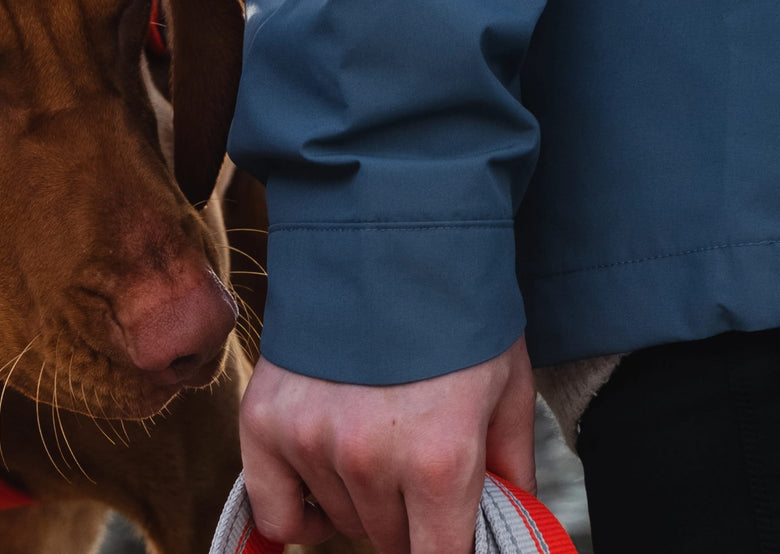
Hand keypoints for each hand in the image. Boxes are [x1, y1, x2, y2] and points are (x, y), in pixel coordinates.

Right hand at [239, 338, 534, 552]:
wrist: (386, 237)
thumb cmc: (457, 313)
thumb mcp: (507, 388)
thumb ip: (511, 468)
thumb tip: (517, 521)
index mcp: (440, 459)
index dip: (449, 548)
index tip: (450, 530)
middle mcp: (369, 459)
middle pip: (390, 541)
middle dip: (412, 520)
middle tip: (422, 474)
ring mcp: (309, 441)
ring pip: (340, 522)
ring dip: (361, 503)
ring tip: (379, 448)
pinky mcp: (263, 423)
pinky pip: (275, 512)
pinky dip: (300, 515)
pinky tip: (322, 494)